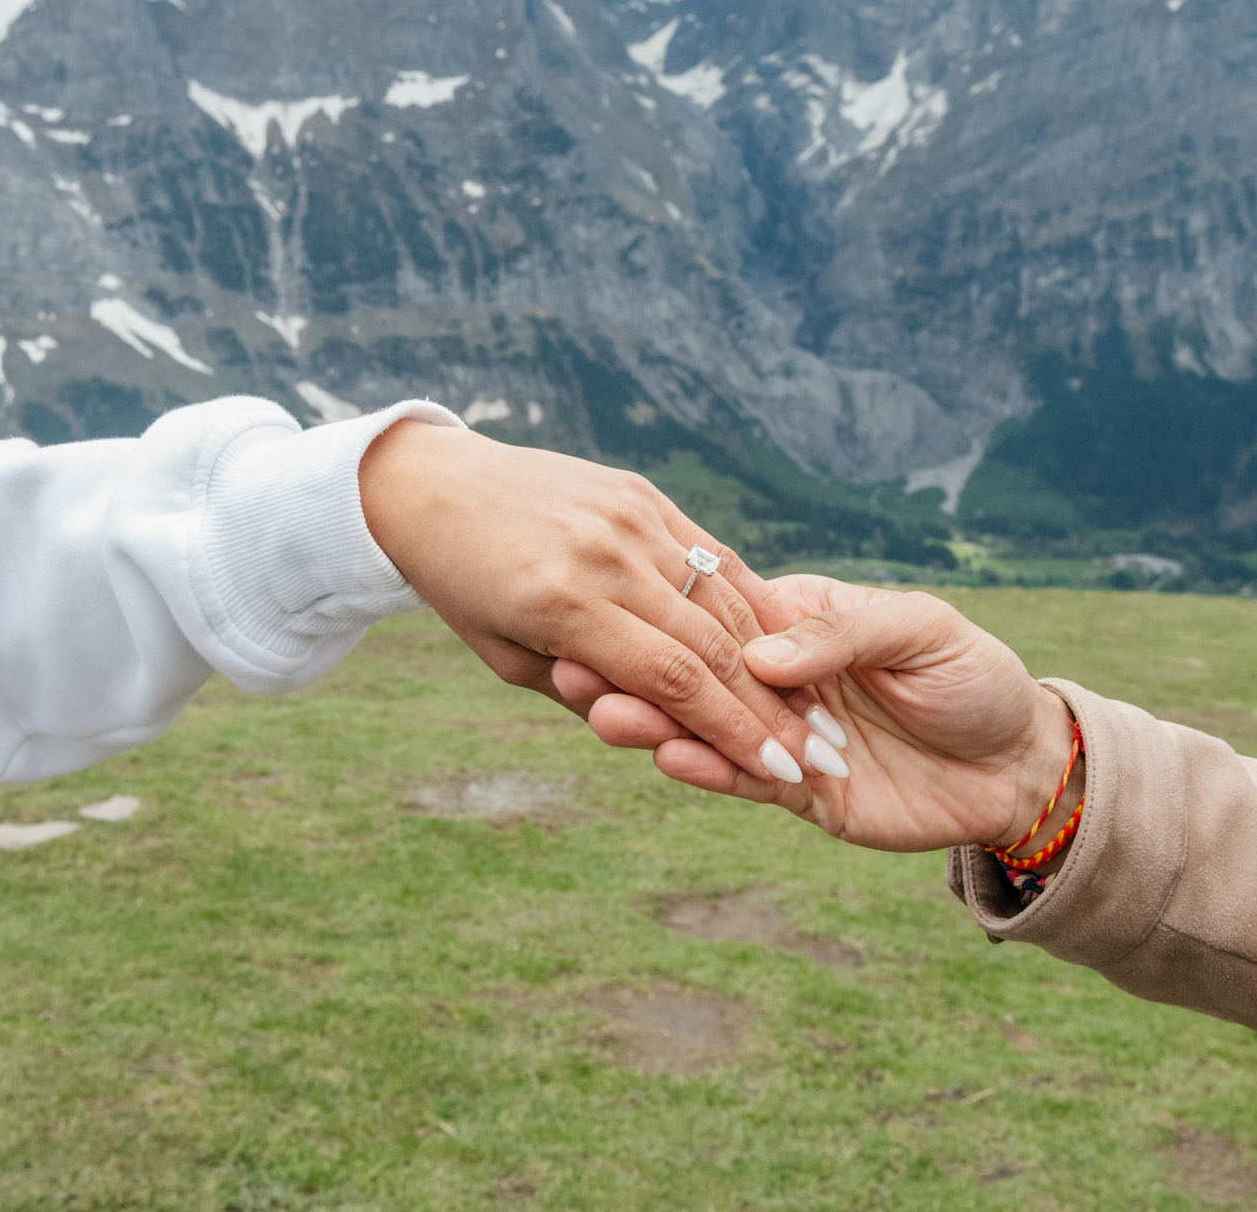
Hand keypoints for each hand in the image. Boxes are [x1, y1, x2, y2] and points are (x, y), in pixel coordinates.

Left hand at [358, 420, 824, 784]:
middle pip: (710, 642)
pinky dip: (749, 598)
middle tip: (820, 749)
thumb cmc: (465, 589)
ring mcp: (629, 515)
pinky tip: (782, 640)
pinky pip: (711, 552)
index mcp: (563, 605)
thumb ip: (591, 694)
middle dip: (770, 705)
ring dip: (773, 657)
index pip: (671, 680)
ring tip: (813, 705)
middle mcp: (605, 554)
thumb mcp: (511, 661)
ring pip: (721, 597)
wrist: (436, 485)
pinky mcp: (642, 493)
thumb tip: (671, 732)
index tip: (781, 770)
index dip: (733, 731)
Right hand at [581, 580, 1076, 853]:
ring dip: (655, 722)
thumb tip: (761, 650)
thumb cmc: (974, 676)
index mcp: (802, 617)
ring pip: (707, 729)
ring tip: (604, 714)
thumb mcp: (922, 631)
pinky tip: (669, 757)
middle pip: (699, 671)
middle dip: (640, 670)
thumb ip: (843, 634)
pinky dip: (708, 771)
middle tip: (577, 668)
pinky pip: (744, 780)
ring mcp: (784, 736)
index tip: (615, 607)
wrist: (1017, 765)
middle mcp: (781, 676)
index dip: (676, 613)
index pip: (728, 611)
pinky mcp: (799, 793)